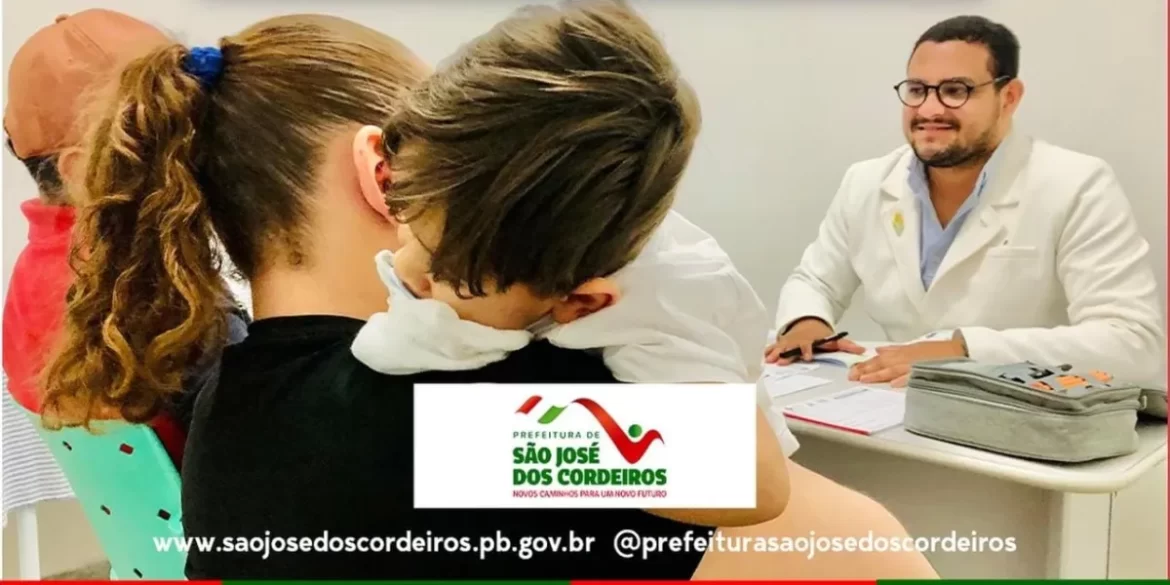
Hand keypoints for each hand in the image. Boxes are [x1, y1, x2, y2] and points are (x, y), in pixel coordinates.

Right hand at [764, 318, 864, 363]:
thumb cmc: (821, 336)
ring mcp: (788, 341)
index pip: (808, 345)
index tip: (807, 356)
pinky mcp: (781, 343)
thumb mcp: (833, 339)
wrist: (807, 323)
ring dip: (775, 353)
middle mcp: (798, 341)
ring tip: (769, 360)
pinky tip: (764, 357)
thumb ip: (846, 345)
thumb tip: (862, 351)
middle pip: (791, 347)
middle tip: (781, 361)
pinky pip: (773, 346)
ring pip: (780, 347)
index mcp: (810, 341)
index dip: (807, 350)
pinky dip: (769, 351)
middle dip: (786, 354)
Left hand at [848, 340, 964, 386]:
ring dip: (879, 374)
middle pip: (883, 363)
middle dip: (866, 370)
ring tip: (865, 380)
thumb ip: (895, 350)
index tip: (852, 371)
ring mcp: (916, 363)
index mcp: (903, 352)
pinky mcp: (927, 369)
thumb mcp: (913, 348)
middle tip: (851, 377)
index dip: (866, 365)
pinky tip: (893, 384)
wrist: (960, 349)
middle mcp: (906, 356)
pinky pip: (913, 375)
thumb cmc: (937, 351)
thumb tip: (878, 351)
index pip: (880, 359)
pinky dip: (903, 379)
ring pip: (893, 369)